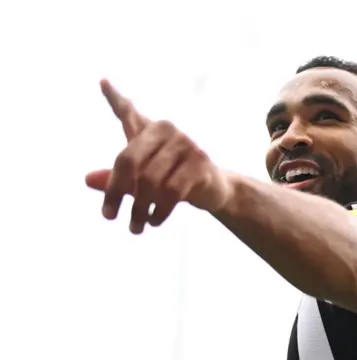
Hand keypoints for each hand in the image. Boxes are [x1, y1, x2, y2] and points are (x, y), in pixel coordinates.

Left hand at [86, 79, 230, 233]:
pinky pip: (171, 192)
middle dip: (115, 191)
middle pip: (129, 160)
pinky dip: (159, 211)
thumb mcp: (143, 180)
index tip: (102, 82)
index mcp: (151, 129)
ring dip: (139, 209)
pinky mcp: (200, 163)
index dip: (114, 97)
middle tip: (109, 217)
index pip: (129, 112)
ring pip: (149, 181)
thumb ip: (117, 178)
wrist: (216, 191)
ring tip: (135, 227)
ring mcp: (186, 144)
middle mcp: (167, 130)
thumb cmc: (174, 180)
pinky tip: (154, 221)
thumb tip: (87, 179)